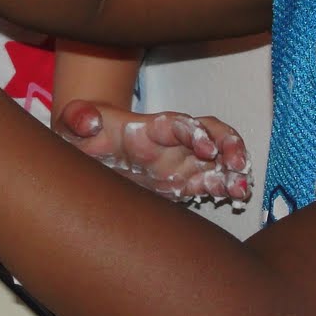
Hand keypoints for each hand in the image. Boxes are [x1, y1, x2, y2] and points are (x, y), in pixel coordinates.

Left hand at [55, 98, 250, 203]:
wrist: (86, 146)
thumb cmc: (82, 131)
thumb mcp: (72, 121)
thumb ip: (78, 118)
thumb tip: (89, 122)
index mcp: (148, 128)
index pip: (179, 124)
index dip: (195, 132)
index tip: (207, 147)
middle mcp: (170, 143)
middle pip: (210, 134)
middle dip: (228, 144)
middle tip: (238, 163)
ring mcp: (179, 161)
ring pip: (217, 159)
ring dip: (233, 169)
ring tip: (242, 187)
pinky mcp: (180, 182)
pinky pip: (210, 182)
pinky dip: (226, 187)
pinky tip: (236, 197)